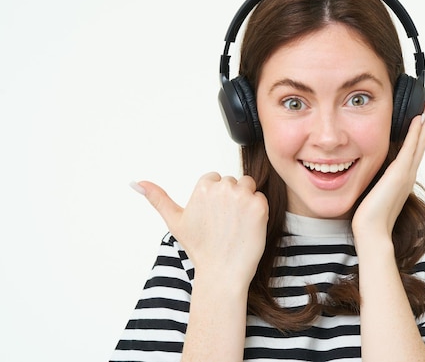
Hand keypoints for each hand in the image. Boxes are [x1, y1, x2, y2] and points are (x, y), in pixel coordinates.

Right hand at [133, 173, 268, 286]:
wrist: (222, 273)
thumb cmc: (200, 248)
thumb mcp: (175, 221)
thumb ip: (157, 198)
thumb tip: (135, 182)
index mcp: (204, 186)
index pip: (215, 179)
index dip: (215, 200)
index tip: (213, 217)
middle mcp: (223, 187)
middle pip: (233, 182)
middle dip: (231, 200)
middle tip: (224, 224)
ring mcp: (243, 196)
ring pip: (249, 187)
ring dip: (246, 202)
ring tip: (236, 224)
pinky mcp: (259, 206)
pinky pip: (261, 199)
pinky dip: (258, 212)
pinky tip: (248, 227)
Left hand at [352, 98, 424, 245]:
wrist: (372, 232)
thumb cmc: (370, 217)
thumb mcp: (375, 192)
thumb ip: (377, 180)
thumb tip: (371, 171)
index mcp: (402, 178)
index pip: (413, 150)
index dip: (419, 133)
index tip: (423, 117)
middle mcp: (408, 174)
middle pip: (422, 142)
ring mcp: (406, 173)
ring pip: (419, 142)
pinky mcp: (399, 174)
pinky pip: (410, 148)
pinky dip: (415, 132)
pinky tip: (418, 118)